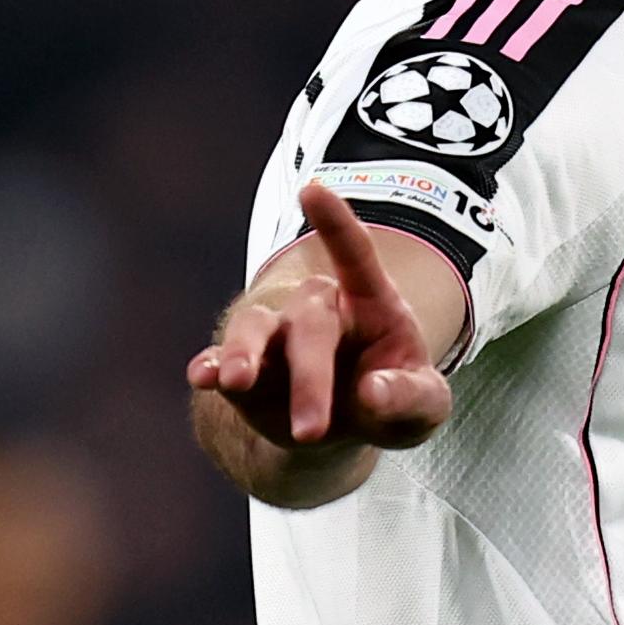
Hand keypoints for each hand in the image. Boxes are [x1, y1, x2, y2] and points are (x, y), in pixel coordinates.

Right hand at [187, 183, 454, 451]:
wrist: (338, 433)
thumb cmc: (389, 403)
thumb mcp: (421, 410)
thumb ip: (409, 398)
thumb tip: (371, 392)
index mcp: (371, 303)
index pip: (355, 255)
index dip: (335, 223)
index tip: (312, 191)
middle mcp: (318, 309)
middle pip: (310, 323)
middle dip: (310, 378)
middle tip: (312, 431)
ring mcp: (276, 338)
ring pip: (254, 329)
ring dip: (244, 355)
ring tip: (236, 382)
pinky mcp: (244, 371)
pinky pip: (219, 361)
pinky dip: (209, 367)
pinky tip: (202, 377)